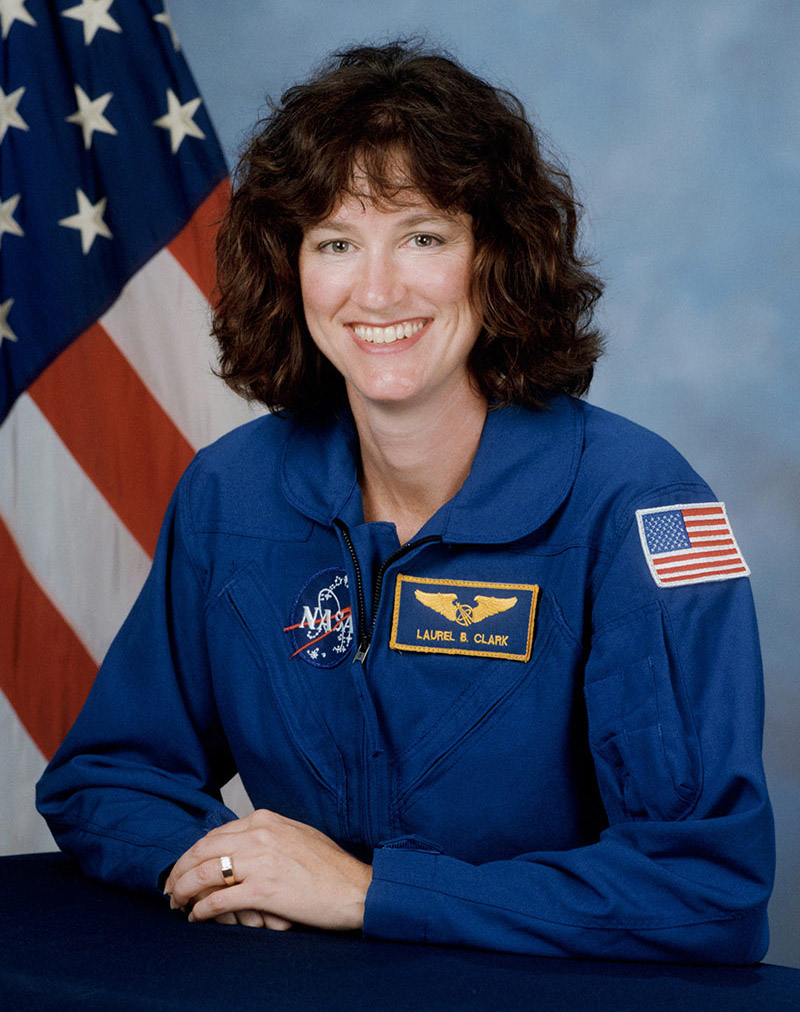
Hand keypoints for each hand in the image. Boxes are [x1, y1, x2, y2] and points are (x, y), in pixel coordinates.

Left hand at [164, 809, 372, 930]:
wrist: (354, 887)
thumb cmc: (328, 865)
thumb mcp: (295, 834)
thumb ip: (265, 834)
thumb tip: (236, 844)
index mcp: (264, 820)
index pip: (213, 835)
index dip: (192, 854)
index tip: (182, 869)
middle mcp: (258, 836)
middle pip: (202, 852)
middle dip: (179, 872)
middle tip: (170, 889)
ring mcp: (260, 862)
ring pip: (204, 874)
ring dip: (184, 891)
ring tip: (178, 904)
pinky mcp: (263, 891)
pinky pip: (218, 900)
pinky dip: (201, 910)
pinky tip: (197, 917)